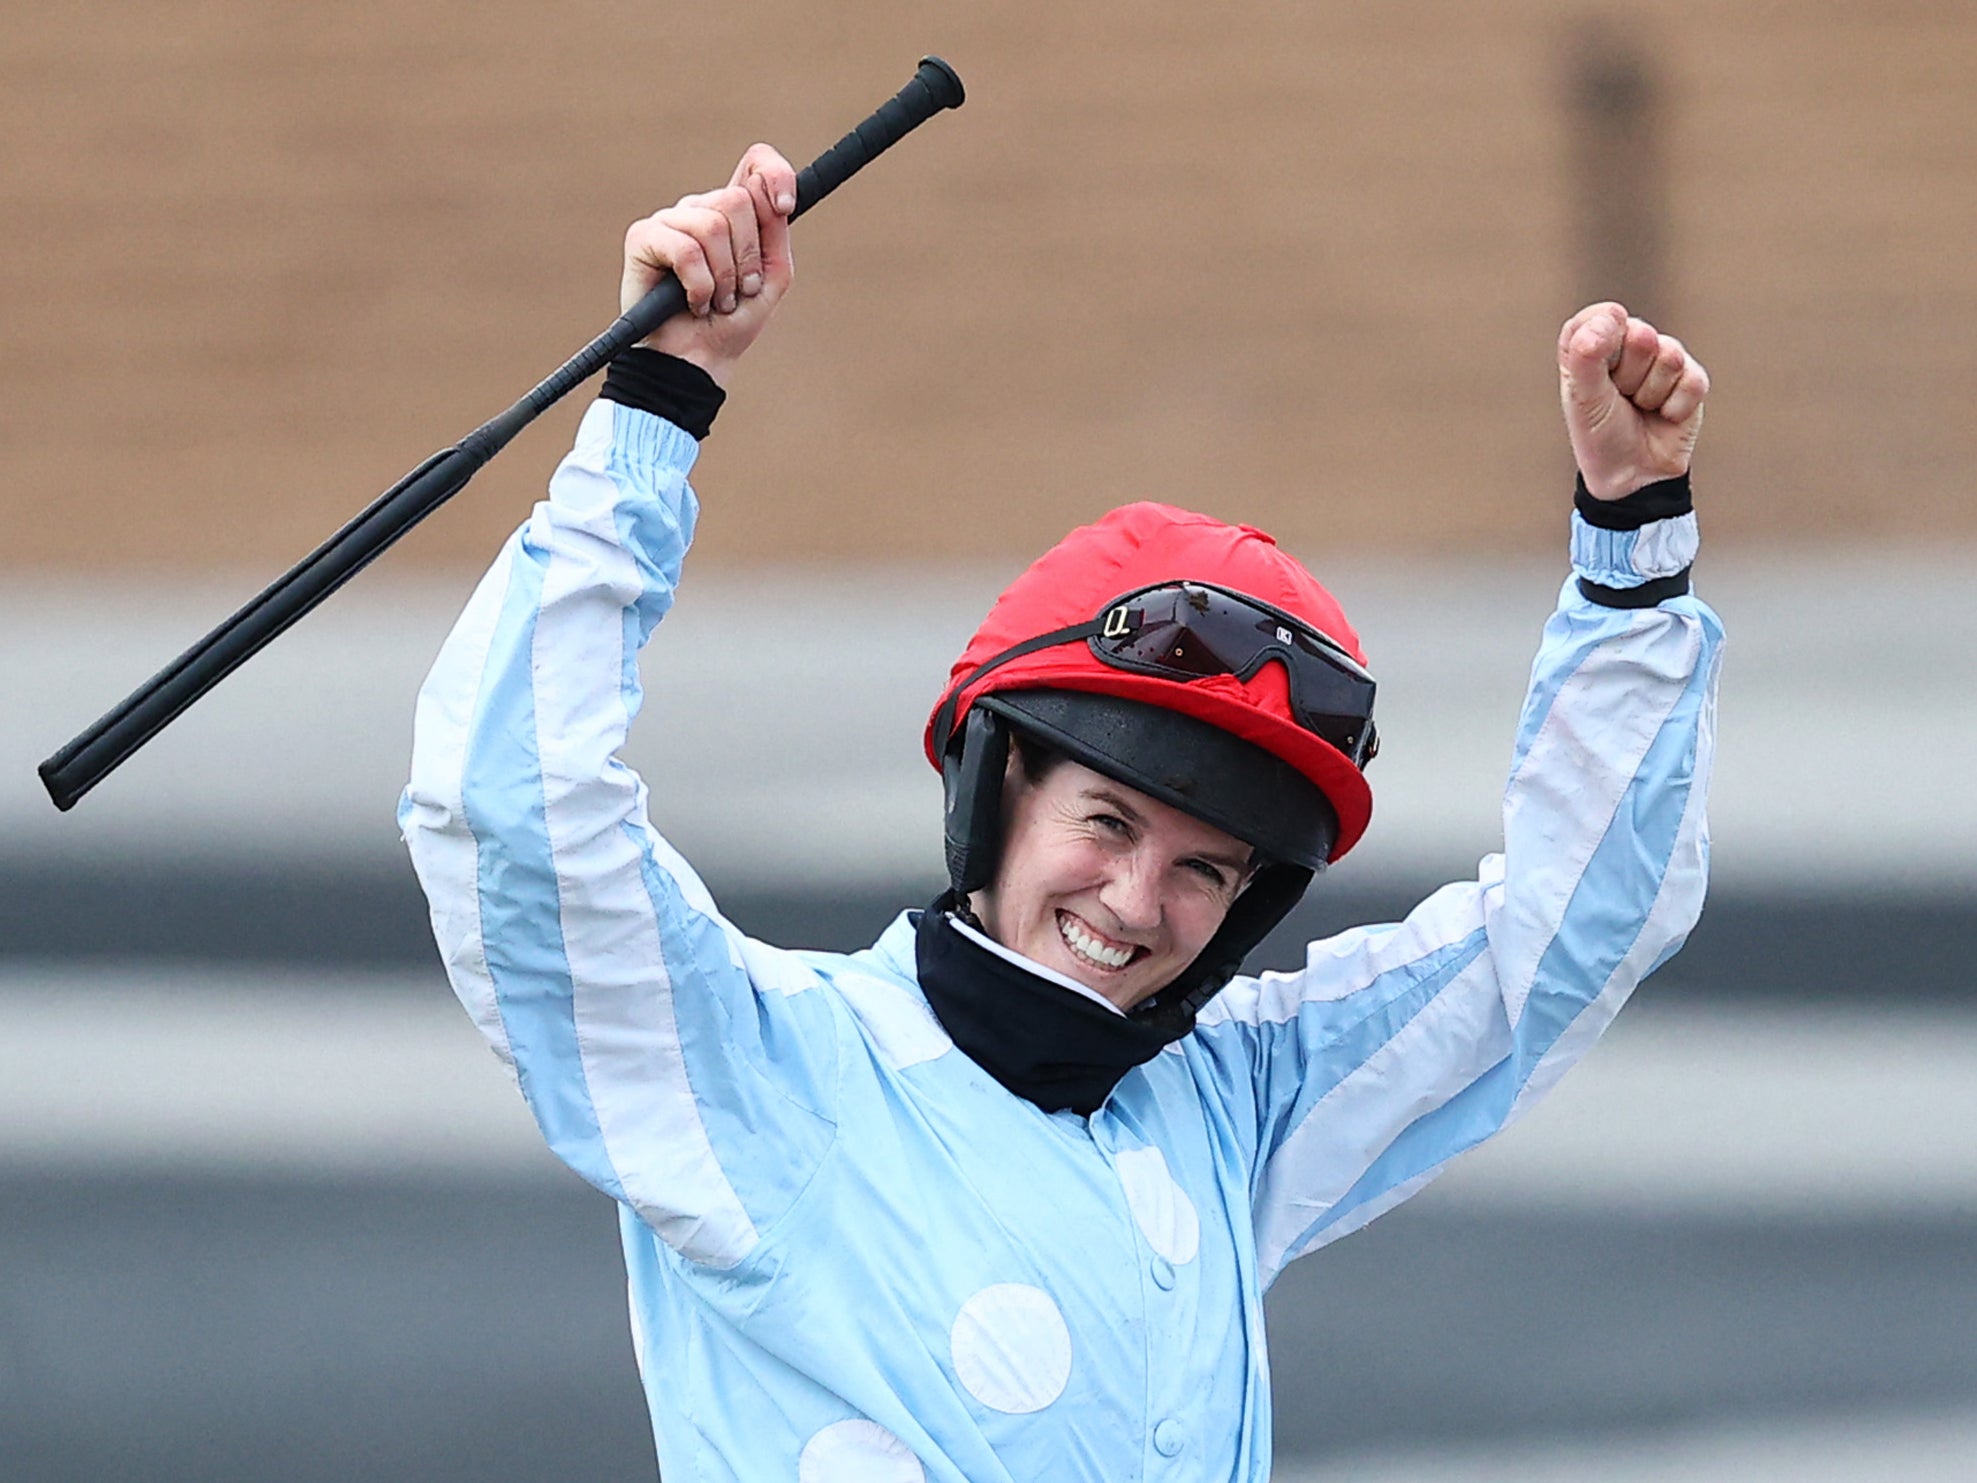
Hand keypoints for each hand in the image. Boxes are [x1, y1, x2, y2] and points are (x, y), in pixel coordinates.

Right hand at [621, 144, 798, 387]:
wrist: (699, 360)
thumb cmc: (732, 322)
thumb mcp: (771, 277)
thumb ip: (776, 233)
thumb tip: (771, 197)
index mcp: (733, 214)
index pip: (756, 164)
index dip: (774, 173)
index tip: (785, 206)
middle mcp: (700, 209)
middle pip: (737, 201)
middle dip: (747, 256)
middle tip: (739, 290)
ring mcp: (670, 220)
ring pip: (712, 226)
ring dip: (724, 278)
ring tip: (716, 301)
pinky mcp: (643, 237)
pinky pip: (686, 250)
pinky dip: (700, 286)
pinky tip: (693, 302)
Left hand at [1557, 302, 1709, 499]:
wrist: (1633, 476)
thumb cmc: (1600, 435)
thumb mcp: (1582, 397)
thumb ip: (1586, 355)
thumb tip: (1610, 317)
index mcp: (1593, 346)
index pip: (1601, 315)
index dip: (1604, 335)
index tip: (1597, 365)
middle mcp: (1629, 347)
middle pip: (1639, 333)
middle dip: (1627, 373)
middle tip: (1619, 397)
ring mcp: (1663, 361)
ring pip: (1669, 355)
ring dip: (1650, 392)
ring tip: (1640, 407)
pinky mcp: (1691, 379)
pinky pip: (1692, 379)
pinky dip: (1674, 406)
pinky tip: (1663, 416)